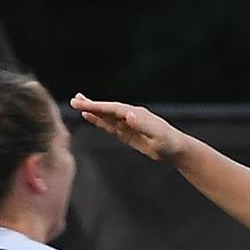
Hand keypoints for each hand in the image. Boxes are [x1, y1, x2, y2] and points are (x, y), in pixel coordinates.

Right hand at [71, 94, 185, 161]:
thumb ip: (142, 124)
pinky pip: (110, 126)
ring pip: (107, 116)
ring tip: (77, 104)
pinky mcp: (127, 133)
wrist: (176, 149)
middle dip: (91, 105)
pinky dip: (99, 121)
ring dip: (93, 111)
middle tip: (73, 100)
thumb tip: (128, 115)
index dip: (97, 106)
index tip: (82, 104)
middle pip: (107, 109)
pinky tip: (90, 117)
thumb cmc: (168, 142)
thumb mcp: (156, 134)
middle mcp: (130, 116)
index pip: (112, 109)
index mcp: (135, 114)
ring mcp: (128, 123)